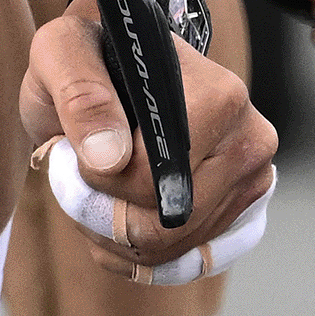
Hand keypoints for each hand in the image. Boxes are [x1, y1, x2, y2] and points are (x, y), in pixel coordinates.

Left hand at [20, 0, 273, 283]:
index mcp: (219, 97)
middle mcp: (251, 140)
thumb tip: (109, 156)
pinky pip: (187, 262)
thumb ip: (79, 93)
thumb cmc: (90, 55)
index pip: (152, 182)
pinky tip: (120, 215)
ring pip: (173, 249)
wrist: (119, 67)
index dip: (98, 182)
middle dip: (105, 214)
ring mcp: (253, 180)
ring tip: (98, 188)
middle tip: (78, 177)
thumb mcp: (61, 53)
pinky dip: (140, 254)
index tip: (76, 153)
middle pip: (168, 225)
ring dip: (117, 235)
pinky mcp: (243, 211)